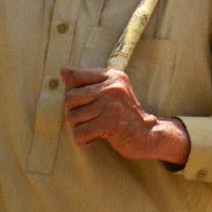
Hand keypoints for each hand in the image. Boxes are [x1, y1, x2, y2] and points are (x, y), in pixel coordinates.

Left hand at [60, 66, 188, 164]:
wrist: (147, 133)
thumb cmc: (124, 113)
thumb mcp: (110, 92)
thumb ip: (87, 81)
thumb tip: (63, 71)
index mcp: (113, 76)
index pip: (75, 77)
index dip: (72, 93)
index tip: (85, 103)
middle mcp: (114, 87)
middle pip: (70, 98)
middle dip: (73, 112)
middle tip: (88, 119)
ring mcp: (112, 104)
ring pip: (72, 116)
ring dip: (79, 127)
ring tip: (94, 128)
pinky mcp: (110, 122)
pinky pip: (80, 132)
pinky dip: (83, 140)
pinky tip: (94, 138)